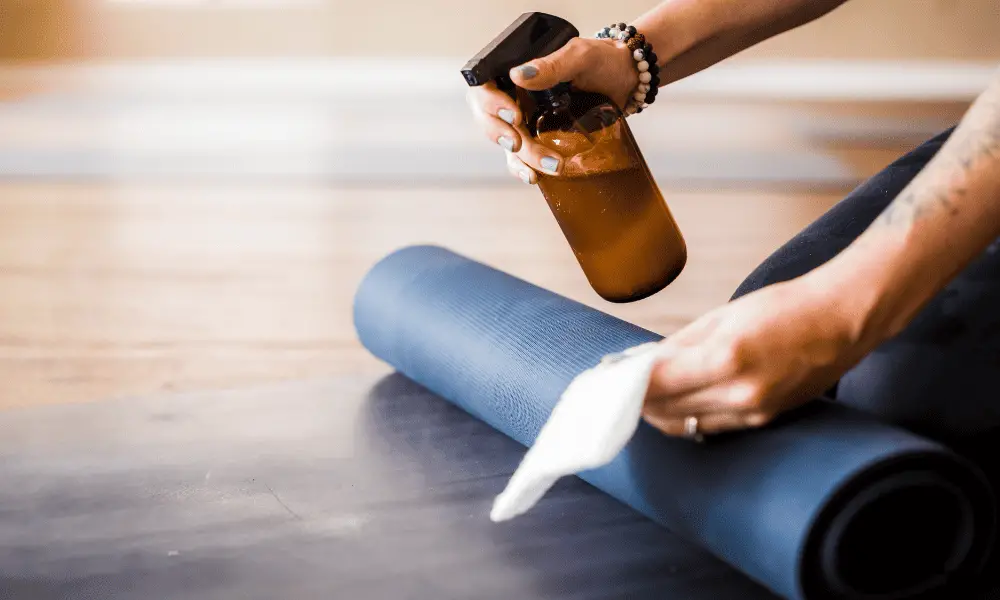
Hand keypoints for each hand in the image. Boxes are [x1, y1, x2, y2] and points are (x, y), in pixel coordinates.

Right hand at [465, 36, 637, 183]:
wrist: (626, 80)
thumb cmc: (602, 60)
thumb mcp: (580, 56)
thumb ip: (552, 65)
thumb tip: (518, 75)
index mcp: (514, 72)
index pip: (482, 87)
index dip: (489, 104)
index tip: (514, 114)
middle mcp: (513, 96)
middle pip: (489, 119)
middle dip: (501, 134)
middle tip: (519, 143)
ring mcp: (525, 120)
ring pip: (507, 143)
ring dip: (521, 158)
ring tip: (547, 166)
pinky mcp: (540, 139)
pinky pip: (522, 158)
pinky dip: (525, 169)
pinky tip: (535, 177)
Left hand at [641, 276, 878, 437]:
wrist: (842, 321)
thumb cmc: (784, 308)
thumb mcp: (723, 315)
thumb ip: (679, 344)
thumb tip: (644, 363)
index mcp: (725, 358)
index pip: (656, 383)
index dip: (627, 383)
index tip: (609, 378)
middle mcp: (739, 393)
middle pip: (665, 411)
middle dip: (637, 401)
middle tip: (620, 388)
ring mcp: (753, 412)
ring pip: (685, 425)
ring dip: (659, 413)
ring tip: (644, 396)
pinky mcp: (764, 421)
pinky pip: (711, 427)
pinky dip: (688, 416)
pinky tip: (679, 401)